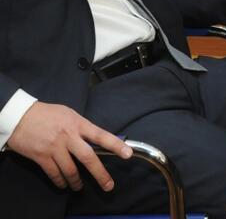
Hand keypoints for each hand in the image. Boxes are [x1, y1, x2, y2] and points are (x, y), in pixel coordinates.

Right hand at [7, 101, 131, 191]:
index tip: (128, 154)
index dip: (116, 145)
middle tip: (108, 185)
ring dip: (77, 182)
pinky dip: (60, 182)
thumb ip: (81, 126)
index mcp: (78, 124)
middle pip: (88, 158)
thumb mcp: (69, 114)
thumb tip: (93, 138)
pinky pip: (54, 174)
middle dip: (100, 174)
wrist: (21, 117)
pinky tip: (64, 184)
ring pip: (71, 170)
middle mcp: (69, 136)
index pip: (101, 135)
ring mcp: (55, 148)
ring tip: (80, 187)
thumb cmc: (47, 114)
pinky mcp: (42, 157)